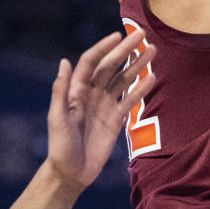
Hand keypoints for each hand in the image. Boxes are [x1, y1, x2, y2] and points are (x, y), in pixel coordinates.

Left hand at [45, 31, 154, 192]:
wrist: (71, 173)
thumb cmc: (59, 146)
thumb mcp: (57, 119)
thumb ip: (61, 91)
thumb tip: (64, 61)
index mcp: (76, 91)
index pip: (91, 62)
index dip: (103, 48)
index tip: (117, 35)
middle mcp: (92, 94)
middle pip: (111, 66)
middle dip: (126, 50)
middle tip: (142, 35)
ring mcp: (105, 105)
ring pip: (123, 80)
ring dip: (137, 65)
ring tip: (152, 51)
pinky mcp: (115, 119)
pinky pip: (130, 101)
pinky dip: (141, 90)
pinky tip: (153, 79)